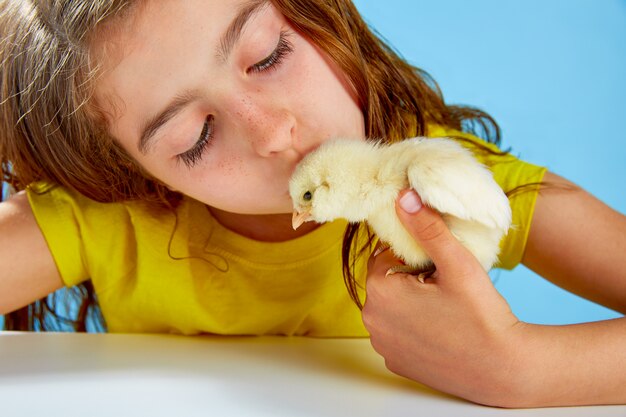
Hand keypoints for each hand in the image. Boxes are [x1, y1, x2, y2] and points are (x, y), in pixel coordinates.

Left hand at [363, 189, 525, 405]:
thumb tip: (403, 197)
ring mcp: (382, 345)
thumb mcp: (456, 264)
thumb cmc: (482, 315)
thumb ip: (427, 228)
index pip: (386, 256)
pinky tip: (441, 329)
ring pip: (392, 307)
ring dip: (410, 302)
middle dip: (410, 278)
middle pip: (387, 281)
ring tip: (446, 309)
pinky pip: (397, 331)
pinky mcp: (395, 362)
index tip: (438, 267)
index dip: (414, 257)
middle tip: (445, 287)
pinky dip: (413, 327)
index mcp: (380, 290)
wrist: (504, 370)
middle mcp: (372, 319)